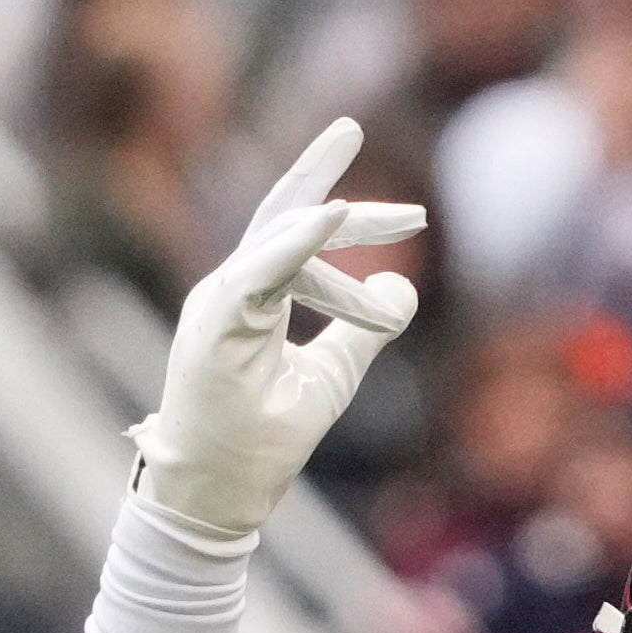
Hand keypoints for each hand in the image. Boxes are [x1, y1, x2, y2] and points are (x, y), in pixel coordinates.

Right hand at [132, 119, 425, 536]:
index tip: (416, 219)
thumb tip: (407, 288)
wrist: (219, 495)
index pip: (302, 237)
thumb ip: (363, 332)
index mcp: (254, 297)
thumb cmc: (262, 439)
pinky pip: (256, 273)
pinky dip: (293, 245)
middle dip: (326, 177)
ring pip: (272, 239)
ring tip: (399, 214)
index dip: (358, 223)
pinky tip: (329, 216)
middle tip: (361, 137)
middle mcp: (232, 291)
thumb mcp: (331, 377)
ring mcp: (218, 306)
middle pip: (282, 217)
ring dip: (328, 217)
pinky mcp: (215, 328)